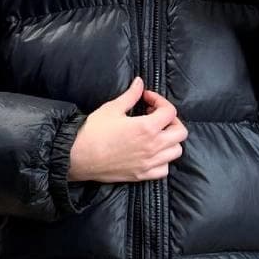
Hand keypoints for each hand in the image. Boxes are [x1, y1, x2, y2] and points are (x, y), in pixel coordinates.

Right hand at [68, 76, 188, 183]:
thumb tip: (140, 82)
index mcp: (147, 128)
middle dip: (171, 120)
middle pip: (180, 132)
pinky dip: (163, 160)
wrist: (78, 157)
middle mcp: (153, 147)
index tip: (146, 98)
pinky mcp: (142, 175)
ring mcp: (149, 163)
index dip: (160, 100)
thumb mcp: (112, 108)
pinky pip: (164, 169)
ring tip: (155, 133)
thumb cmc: (93, 131)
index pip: (170, 111)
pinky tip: (151, 151)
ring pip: (176, 152)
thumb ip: (131, 95)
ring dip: (170, 140)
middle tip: (155, 115)